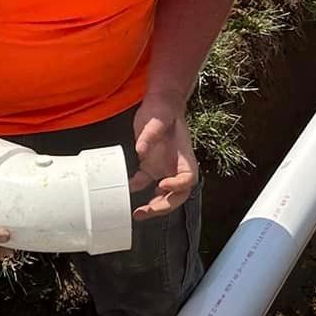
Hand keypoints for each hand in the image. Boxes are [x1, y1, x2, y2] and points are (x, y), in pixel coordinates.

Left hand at [130, 101, 197, 220]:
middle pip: (178, 194)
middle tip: (147, 210)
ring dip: (153, 206)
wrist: (160, 103)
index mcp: (184, 156)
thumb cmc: (164, 109)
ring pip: (163, 195)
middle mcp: (176, 166)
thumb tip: (140, 150)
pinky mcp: (150, 166)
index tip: (161, 184)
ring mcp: (164, 168)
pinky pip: (145, 184)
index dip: (177, 185)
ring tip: (138, 213)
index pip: (188, 178)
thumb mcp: (158, 118)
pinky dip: (137, 189)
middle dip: (164, 206)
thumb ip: (150, 134)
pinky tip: (126, 189)